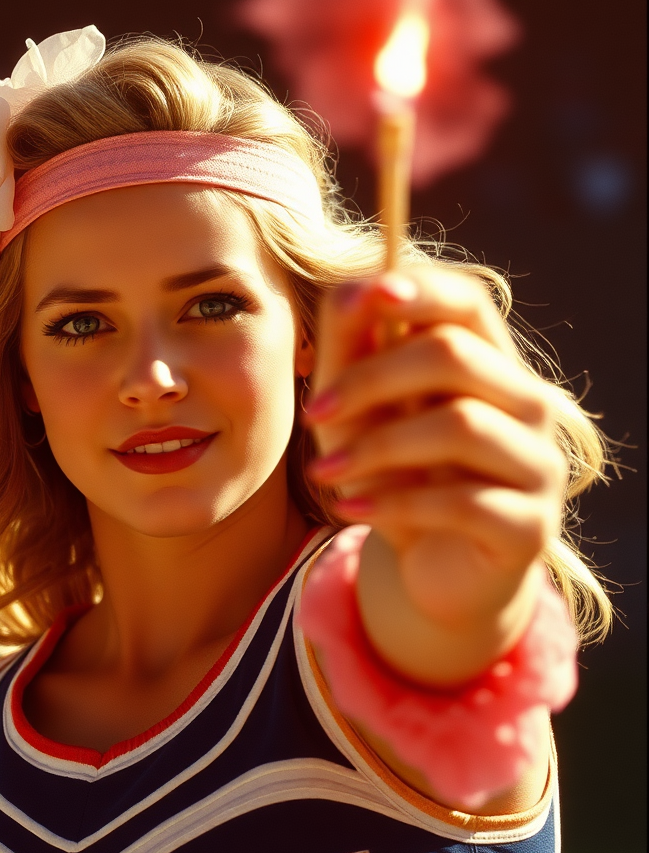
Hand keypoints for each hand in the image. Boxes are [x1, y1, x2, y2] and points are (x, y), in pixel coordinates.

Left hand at [306, 268, 567, 685]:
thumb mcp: (355, 406)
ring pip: (459, 425)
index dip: (419, 290)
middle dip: (369, 380)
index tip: (366, 297)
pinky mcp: (531, 526)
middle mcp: (526, 403)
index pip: (469, 299)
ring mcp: (537, 464)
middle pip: (454, 353)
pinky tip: (351, 508)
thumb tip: (358, 287)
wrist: (431, 566)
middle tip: (314, 412)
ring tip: (323, 472)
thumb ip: (353, 343)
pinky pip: (463, 501)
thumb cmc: (390, 470)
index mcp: (487, 360)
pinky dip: (393, 502)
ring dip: (375, 447)